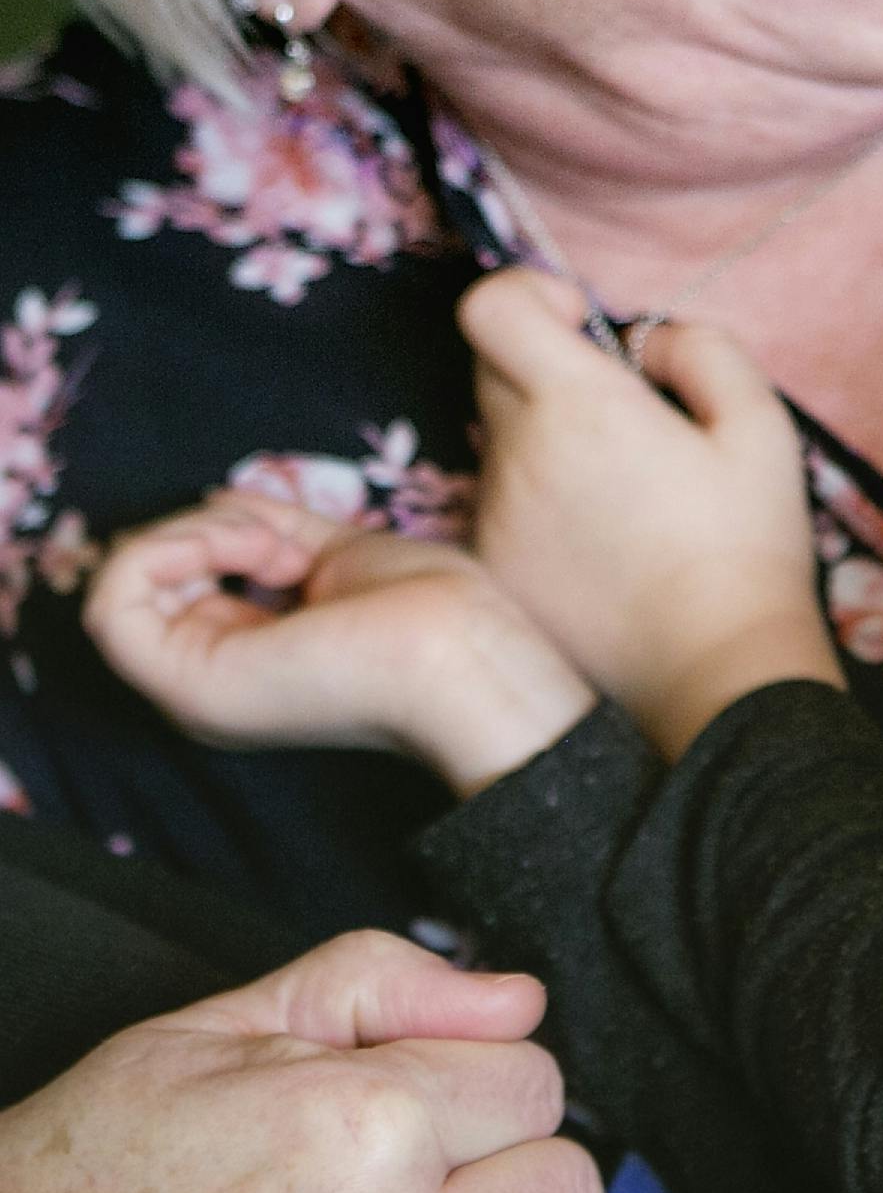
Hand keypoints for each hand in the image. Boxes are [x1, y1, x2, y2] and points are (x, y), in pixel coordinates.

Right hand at [0, 929, 716, 1192]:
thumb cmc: (96, 1174)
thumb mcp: (218, 1030)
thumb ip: (383, 983)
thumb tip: (525, 999)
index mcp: (361, 1130)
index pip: (531, 1081)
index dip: (480, 1080)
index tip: (414, 1095)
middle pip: (565, 1184)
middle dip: (512, 1166)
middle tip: (419, 1175)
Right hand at [85, 489, 595, 793]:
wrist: (459, 651)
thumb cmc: (424, 608)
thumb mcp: (329, 551)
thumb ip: (268, 530)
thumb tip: (211, 499)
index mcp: (245, 663)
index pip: (176, 581)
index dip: (213, 532)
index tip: (282, 533)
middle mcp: (209, 684)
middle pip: (148, 575)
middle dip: (206, 528)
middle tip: (280, 539)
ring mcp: (190, 692)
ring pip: (126, 579)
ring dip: (197, 533)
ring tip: (272, 546)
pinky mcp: (182, 684)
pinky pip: (113, 600)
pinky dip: (169, 547)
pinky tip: (245, 549)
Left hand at [461, 267, 840, 756]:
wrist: (714, 675)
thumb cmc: (747, 545)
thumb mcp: (760, 422)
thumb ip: (699, 348)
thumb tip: (641, 343)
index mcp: (579, 405)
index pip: (489, 306)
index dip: (528, 294)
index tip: (579, 323)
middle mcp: (518, 454)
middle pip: (490, 366)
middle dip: (546, 362)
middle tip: (621, 414)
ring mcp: (494, 517)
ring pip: (499, 438)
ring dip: (546, 438)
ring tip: (623, 494)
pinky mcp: (491, 570)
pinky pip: (498, 504)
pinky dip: (539, 502)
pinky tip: (602, 545)